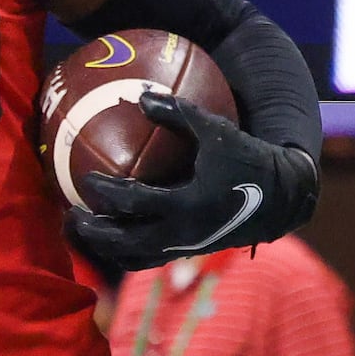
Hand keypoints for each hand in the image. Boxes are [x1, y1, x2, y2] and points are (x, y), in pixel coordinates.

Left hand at [63, 95, 317, 271]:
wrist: (283, 198)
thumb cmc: (249, 159)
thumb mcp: (218, 131)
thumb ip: (180, 113)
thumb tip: (141, 95)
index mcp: (188, 204)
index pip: (135, 203)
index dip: (106, 193)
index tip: (85, 181)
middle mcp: (183, 233)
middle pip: (125, 242)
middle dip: (94, 233)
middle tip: (71, 216)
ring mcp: (186, 247)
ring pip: (134, 258)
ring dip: (105, 248)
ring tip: (83, 232)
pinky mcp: (189, 252)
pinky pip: (149, 260)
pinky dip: (125, 251)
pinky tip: (112, 236)